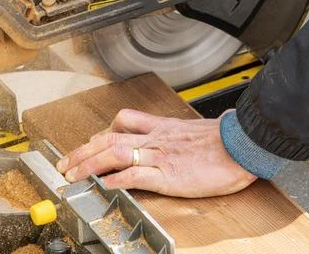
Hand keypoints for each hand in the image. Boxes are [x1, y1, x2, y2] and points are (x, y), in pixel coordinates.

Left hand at [56, 109, 256, 197]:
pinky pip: (134, 175)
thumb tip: (171, 140)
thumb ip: (176, 134)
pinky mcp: (168, 175)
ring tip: (71, 175)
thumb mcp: (194, 131)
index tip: (90, 142)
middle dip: (83, 150)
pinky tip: (102, 186)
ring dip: (88, 163)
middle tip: (66, 162)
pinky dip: (114, 179)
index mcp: (163, 127)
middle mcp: (156, 138)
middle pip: (110, 137)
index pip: (124, 122)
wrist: (241, 145)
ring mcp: (160, 156)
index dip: (102, 132)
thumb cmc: (223, 140)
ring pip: (115, 152)